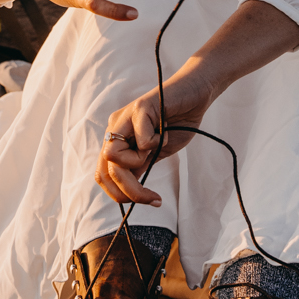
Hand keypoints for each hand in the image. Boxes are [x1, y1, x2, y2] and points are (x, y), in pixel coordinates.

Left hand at [96, 61, 218, 207]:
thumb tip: (127, 192)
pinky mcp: (140, 107)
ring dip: (138, 162)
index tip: (145, 202)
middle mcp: (115, 128)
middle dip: (129, 190)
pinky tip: (165, 131)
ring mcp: (125, 117)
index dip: (119, 194)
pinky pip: (140, 139)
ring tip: (156, 150)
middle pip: (105, 169)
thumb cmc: (177, 123)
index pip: (103, 174)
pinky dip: (156, 142)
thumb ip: (139, 166)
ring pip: (113, 155)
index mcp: (117, 139)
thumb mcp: (155, 153)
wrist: (195, 95)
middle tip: (153, 198)